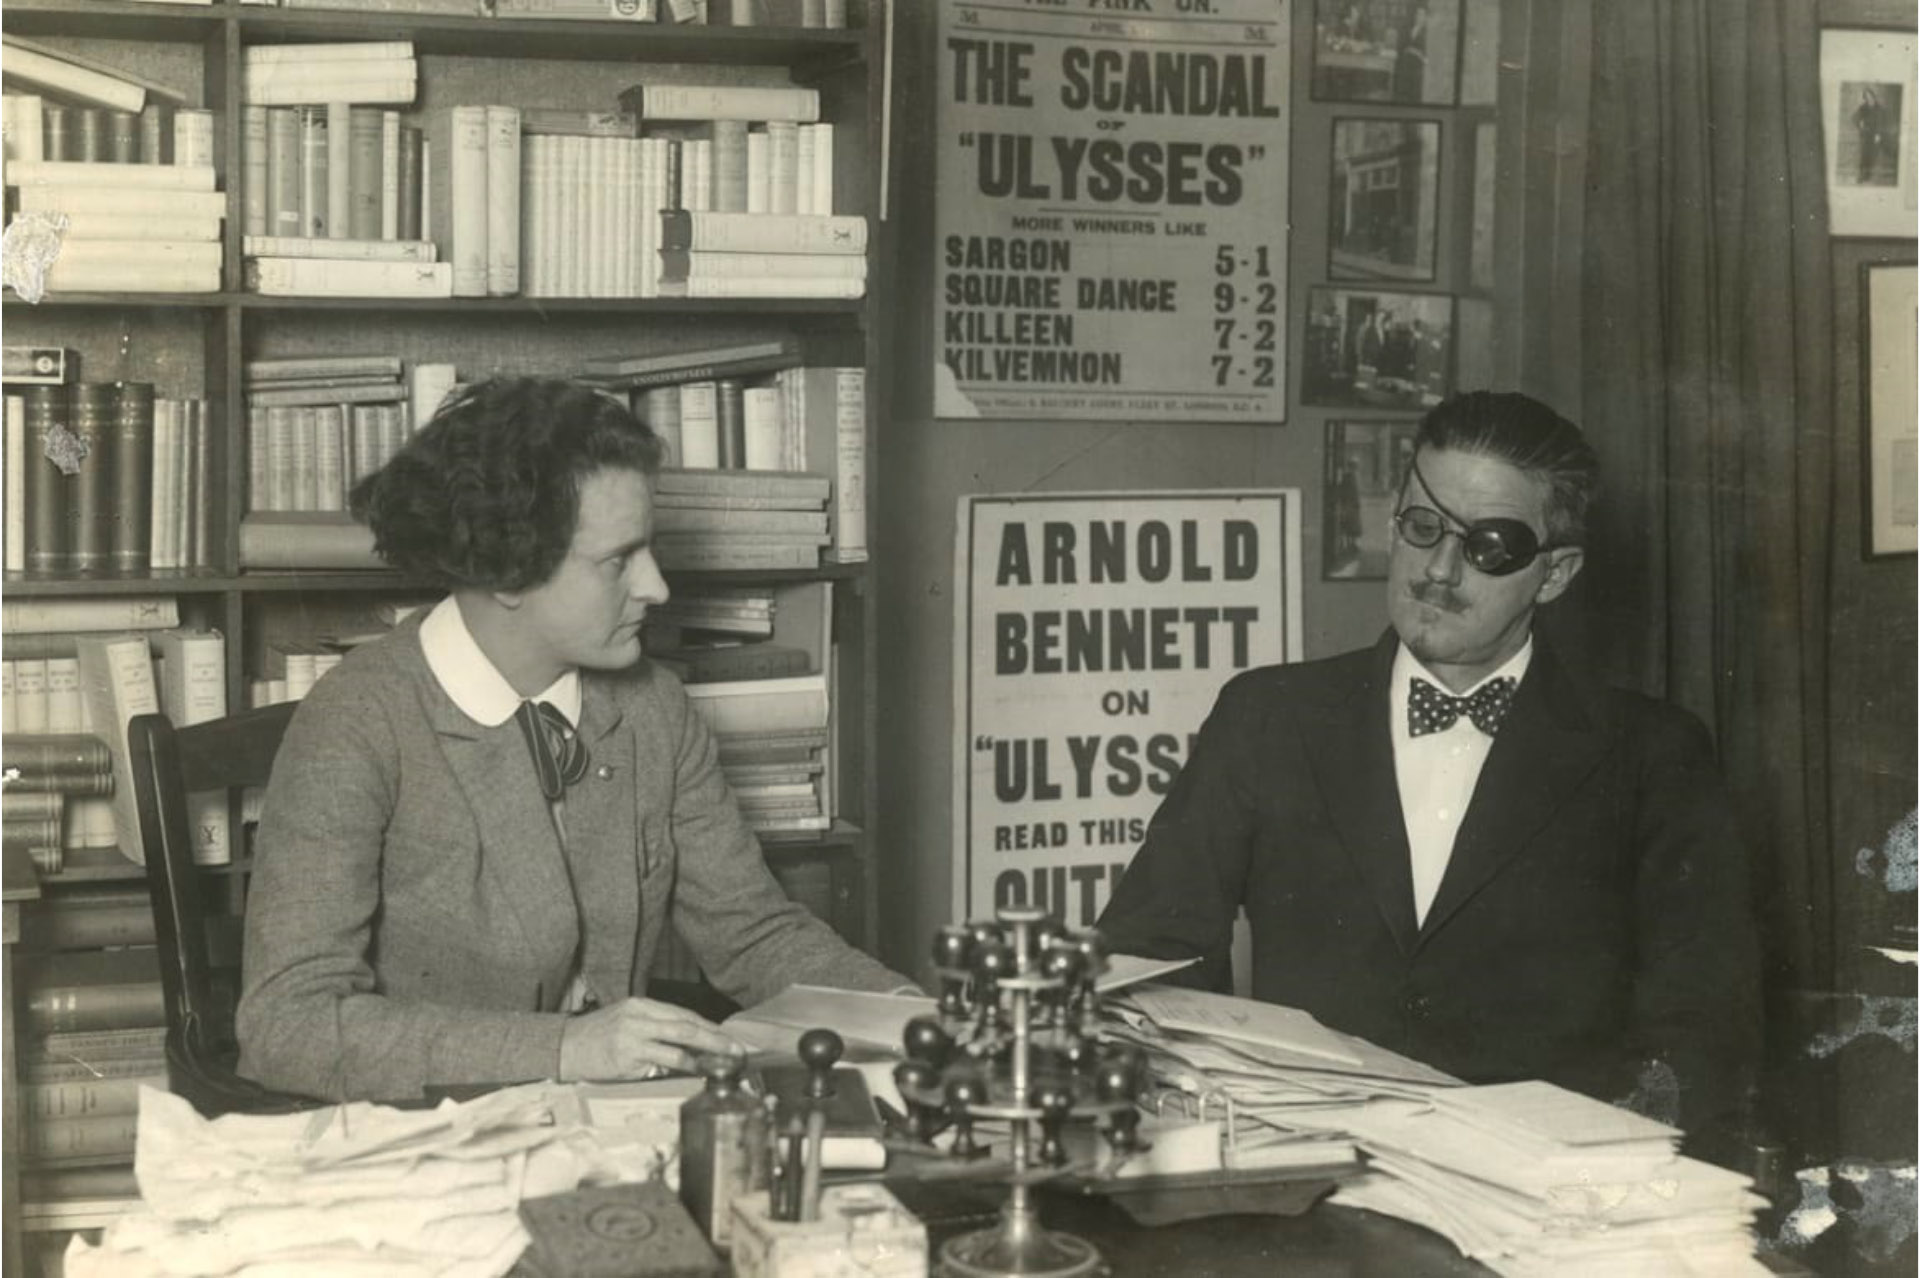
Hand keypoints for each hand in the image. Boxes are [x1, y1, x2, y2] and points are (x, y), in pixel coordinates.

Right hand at [558, 997, 743, 1081]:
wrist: (564, 1047)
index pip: (684, 1014)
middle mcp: (639, 1016)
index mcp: (641, 1005)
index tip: (728, 1038)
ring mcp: (633, 1036)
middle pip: (687, 1025)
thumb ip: (656, 1028)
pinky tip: (696, 1071)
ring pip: (679, 1042)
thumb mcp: (627, 1021)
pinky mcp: (627, 1057)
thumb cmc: (598, 1037)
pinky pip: (662, 1062)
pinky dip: (683, 1066)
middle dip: (716, 1038)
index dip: (709, 1027)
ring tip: (723, 1062)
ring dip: (705, 1053)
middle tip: (736, 1049)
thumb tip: (692, 1043)